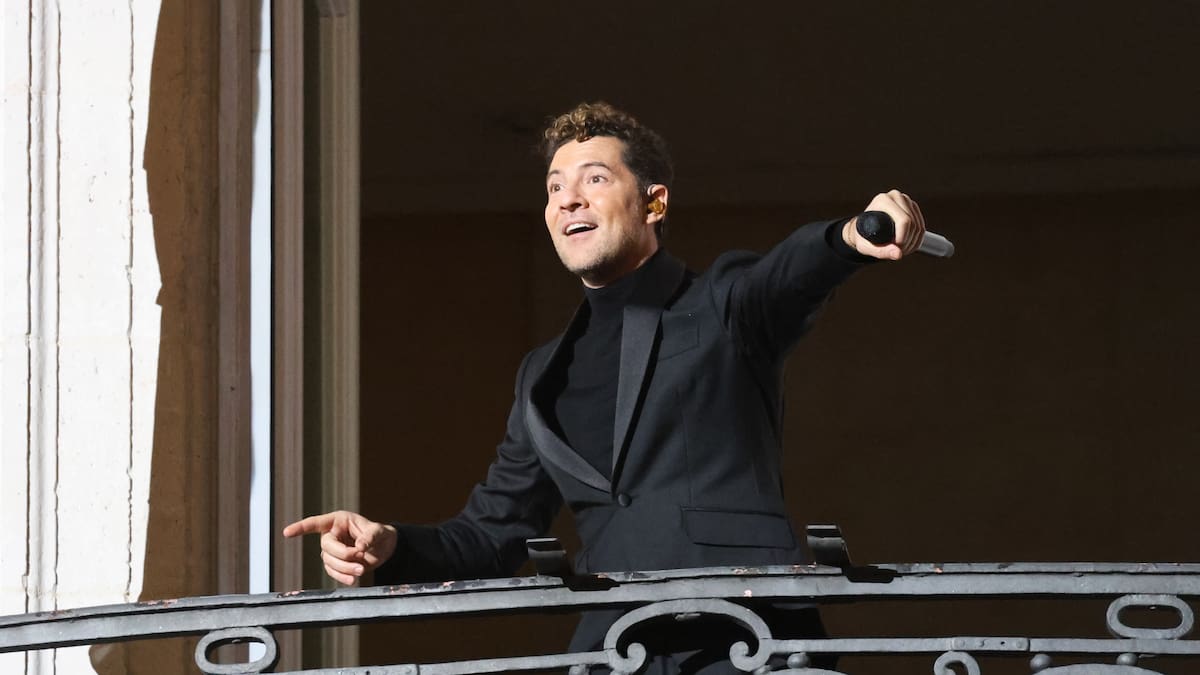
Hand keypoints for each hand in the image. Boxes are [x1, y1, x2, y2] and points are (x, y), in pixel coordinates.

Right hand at [282, 510, 397, 585]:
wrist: (385, 548)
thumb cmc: (380, 534)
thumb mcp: (379, 531)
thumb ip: (370, 537)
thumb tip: (360, 547)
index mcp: (338, 521)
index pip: (316, 523)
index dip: (301, 528)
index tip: (287, 533)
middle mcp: (332, 535)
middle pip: (326, 546)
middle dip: (342, 554)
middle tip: (360, 556)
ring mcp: (332, 550)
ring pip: (329, 561)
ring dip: (344, 568)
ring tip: (361, 570)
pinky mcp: (336, 564)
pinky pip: (333, 572)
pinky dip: (342, 577)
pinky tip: (353, 580)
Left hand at [842, 190, 926, 259]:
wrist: (864, 229)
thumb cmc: (862, 236)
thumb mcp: (865, 246)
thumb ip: (881, 251)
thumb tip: (898, 254)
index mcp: (883, 200)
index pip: (903, 220)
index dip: (903, 238)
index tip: (896, 249)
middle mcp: (895, 197)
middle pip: (912, 223)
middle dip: (907, 242)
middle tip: (897, 252)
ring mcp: (905, 201)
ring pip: (919, 227)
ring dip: (913, 243)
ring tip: (900, 250)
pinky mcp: (912, 207)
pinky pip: (921, 227)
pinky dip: (917, 240)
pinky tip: (907, 246)